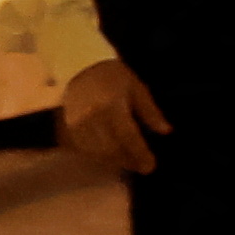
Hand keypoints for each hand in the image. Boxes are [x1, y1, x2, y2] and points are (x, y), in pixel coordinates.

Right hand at [60, 59, 168, 177]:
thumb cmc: (112, 76)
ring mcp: (77, 125)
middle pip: (113, 149)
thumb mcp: (136, 87)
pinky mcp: (68, 130)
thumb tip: (166, 131)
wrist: (78, 68)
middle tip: (143, 166)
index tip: (151, 166)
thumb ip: (150, 111)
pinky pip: (85, 151)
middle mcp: (92, 117)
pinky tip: (112, 158)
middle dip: (130, 161)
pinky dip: (100, 158)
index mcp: (111, 104)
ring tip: (130, 163)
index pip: (128, 135)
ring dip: (116, 162)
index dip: (140, 154)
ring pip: (99, 154)